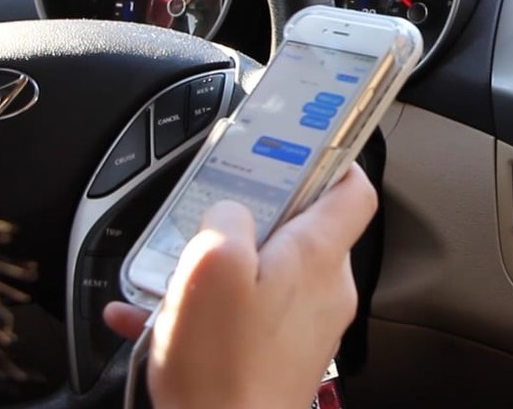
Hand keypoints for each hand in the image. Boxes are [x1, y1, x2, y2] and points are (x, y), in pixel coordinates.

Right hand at [104, 163, 377, 408]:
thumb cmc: (220, 368)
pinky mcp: (280, 350)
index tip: (302, 145)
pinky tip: (159, 313)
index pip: (353, 190)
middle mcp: (321, 289)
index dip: (333, 159)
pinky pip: (249, 308)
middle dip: (258, 210)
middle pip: (303, 225)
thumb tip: (231, 212)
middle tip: (217, 206)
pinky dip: (213, 303)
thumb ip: (226, 218)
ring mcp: (304, 323)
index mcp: (314, 258)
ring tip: (176, 267)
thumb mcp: (211, 266)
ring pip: (269, 267)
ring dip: (225, 260)